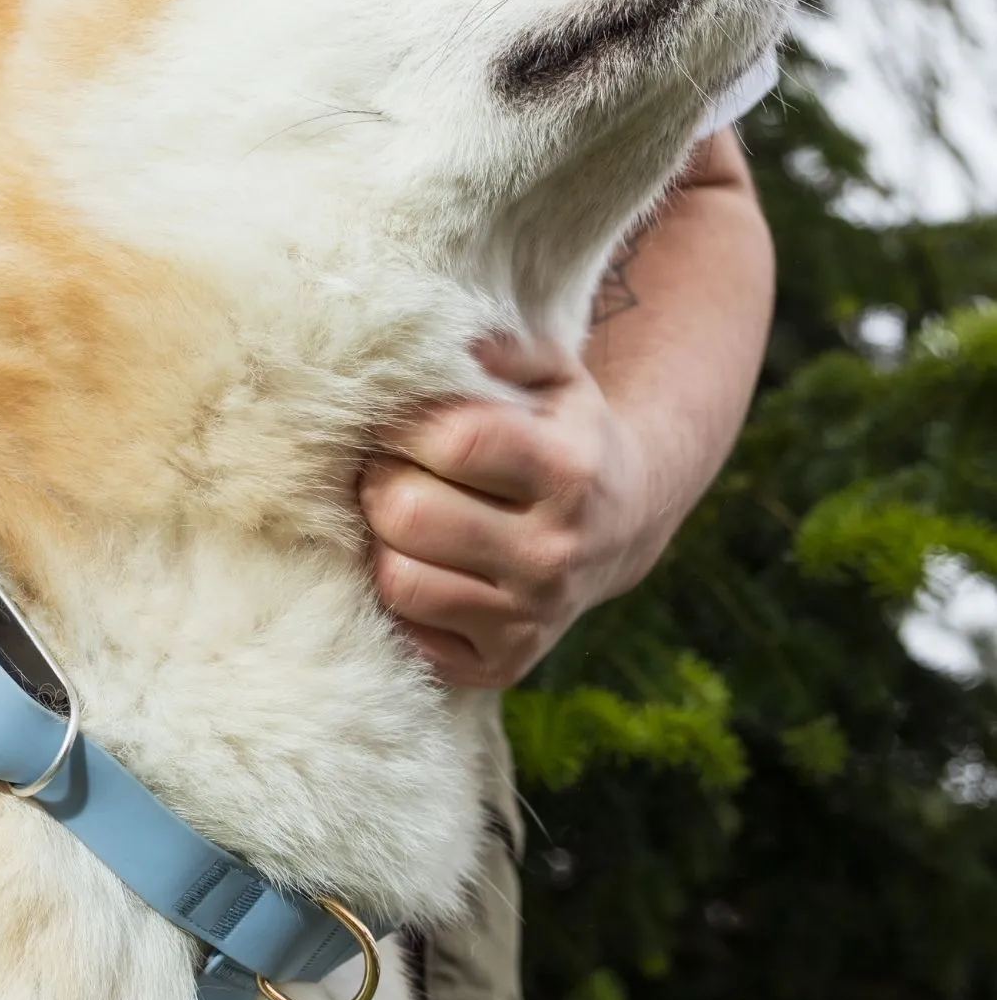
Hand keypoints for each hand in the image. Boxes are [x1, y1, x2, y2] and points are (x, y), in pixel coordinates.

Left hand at [359, 333, 658, 688]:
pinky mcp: (501, 663)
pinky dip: (395, 597)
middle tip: (384, 468)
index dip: (401, 425)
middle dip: (378, 481)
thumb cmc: (561, 432)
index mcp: (568, 471)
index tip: (392, 420)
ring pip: (399, 581)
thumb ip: (496, 346)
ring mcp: (529, 618)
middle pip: (409, 515)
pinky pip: (407, 633)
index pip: (454, 443)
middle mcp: (554, 552)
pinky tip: (414, 562)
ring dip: (377, 542)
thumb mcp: (551, 374)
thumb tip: (426, 336)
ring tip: (394, 516)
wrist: (621, 525)